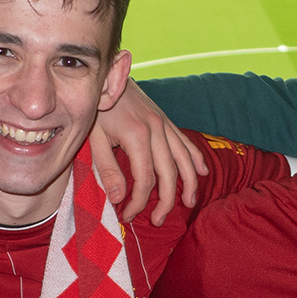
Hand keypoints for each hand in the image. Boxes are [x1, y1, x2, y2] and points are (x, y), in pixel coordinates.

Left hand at [90, 81, 207, 224]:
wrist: (107, 76)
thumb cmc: (97, 109)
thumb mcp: (94, 138)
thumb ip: (106, 168)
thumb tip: (118, 198)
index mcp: (137, 136)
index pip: (145, 179)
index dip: (138, 202)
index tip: (127, 215)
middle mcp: (157, 130)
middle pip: (168, 173)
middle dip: (165, 201)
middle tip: (156, 220)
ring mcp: (164, 124)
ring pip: (183, 159)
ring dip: (189, 184)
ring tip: (188, 204)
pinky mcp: (166, 120)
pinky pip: (186, 142)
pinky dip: (195, 159)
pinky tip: (202, 173)